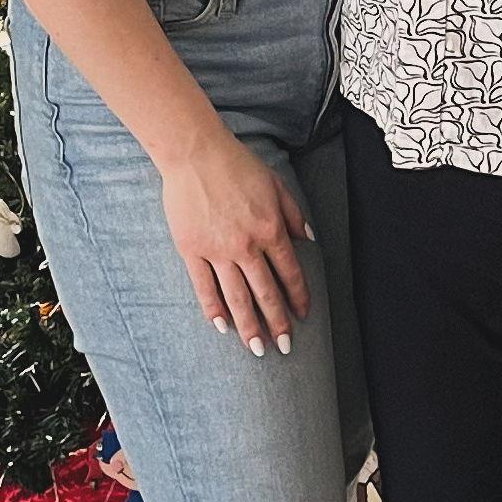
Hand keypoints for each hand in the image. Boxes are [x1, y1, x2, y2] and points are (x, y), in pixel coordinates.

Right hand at [160, 130, 317, 353]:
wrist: (196, 153)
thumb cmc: (237, 165)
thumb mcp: (276, 185)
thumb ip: (294, 214)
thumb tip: (309, 240)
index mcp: (271, 229)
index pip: (289, 273)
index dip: (298, 297)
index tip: (303, 315)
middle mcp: (247, 246)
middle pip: (265, 293)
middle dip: (277, 323)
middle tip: (284, 347)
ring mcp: (217, 250)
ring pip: (237, 297)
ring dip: (249, 326)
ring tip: (256, 348)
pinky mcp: (192, 250)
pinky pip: (204, 287)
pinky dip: (214, 309)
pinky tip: (222, 327)